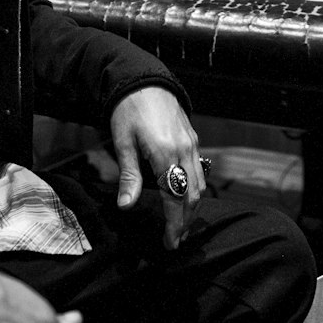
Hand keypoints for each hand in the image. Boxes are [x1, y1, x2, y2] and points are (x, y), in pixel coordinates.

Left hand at [109, 86, 204, 249]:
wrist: (144, 80)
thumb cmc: (129, 110)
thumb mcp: (123, 142)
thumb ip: (129, 176)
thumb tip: (126, 206)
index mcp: (165, 153)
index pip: (175, 199)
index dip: (174, 224)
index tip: (170, 243)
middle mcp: (184, 151)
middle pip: (192, 196)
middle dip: (185, 222)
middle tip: (175, 241)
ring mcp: (192, 145)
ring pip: (200, 185)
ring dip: (192, 209)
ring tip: (181, 226)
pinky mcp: (193, 139)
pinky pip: (200, 171)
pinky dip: (195, 190)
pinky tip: (186, 200)